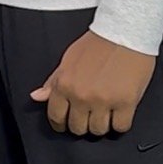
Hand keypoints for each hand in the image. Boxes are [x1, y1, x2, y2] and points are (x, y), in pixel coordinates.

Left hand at [31, 30, 156, 135]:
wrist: (124, 33)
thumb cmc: (97, 44)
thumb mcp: (68, 60)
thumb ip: (53, 82)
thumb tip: (37, 97)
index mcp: (64, 84)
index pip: (56, 116)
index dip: (60, 124)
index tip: (65, 124)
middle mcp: (81, 95)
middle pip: (77, 128)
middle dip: (82, 124)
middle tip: (88, 115)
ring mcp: (103, 100)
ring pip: (98, 130)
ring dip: (101, 124)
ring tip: (105, 112)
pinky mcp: (126, 103)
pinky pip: (120, 127)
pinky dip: (120, 123)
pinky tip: (119, 113)